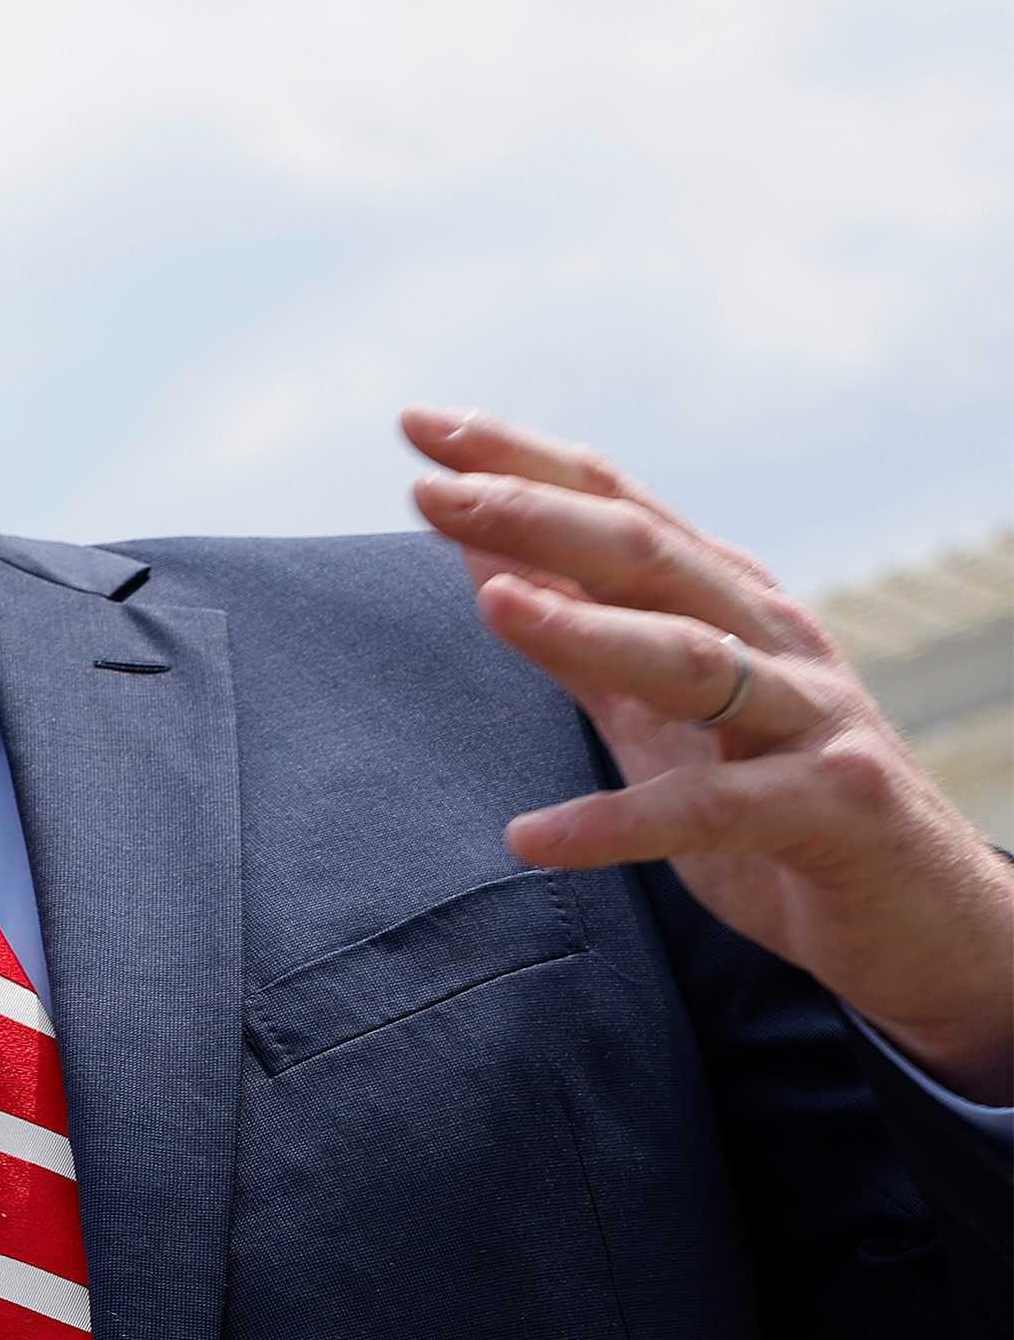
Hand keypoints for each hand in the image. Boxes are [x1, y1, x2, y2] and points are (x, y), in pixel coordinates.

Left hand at [406, 408, 1013, 1102]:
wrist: (920, 915)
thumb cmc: (773, 808)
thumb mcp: (658, 717)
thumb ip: (580, 643)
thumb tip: (484, 561)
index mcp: (727, 604)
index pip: (617, 508)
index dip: (521, 464)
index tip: (419, 425)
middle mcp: (772, 638)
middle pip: (647, 556)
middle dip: (536, 516)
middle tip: (431, 491)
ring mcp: (811, 717)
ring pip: (690, 658)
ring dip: (585, 630)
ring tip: (491, 606)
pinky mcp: (833, 805)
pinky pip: (712, 811)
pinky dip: (616, 824)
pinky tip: (530, 838)